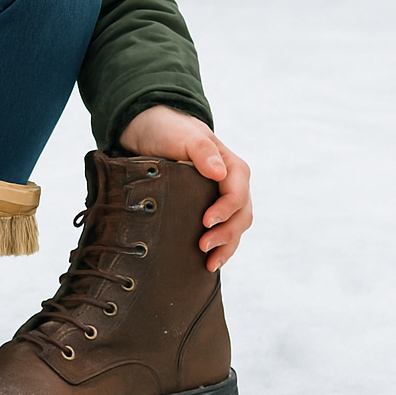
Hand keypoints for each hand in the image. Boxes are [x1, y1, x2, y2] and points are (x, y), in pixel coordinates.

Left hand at [119, 105, 251, 271]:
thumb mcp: (185, 136)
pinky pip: (224, 230)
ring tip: (209, 263)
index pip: (237, 194)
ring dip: (226, 246)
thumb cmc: (170, 130)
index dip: (225, 210)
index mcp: (232, 167)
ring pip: (236, 227)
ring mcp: (222, 198)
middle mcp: (232, 184)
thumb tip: (220, 172)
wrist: (153, 131)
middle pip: (242, 215)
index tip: (205, 222)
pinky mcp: (210, 207)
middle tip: (203, 246)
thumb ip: (202, 151)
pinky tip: (208, 261)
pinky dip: (221, 246)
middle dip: (226, 234)